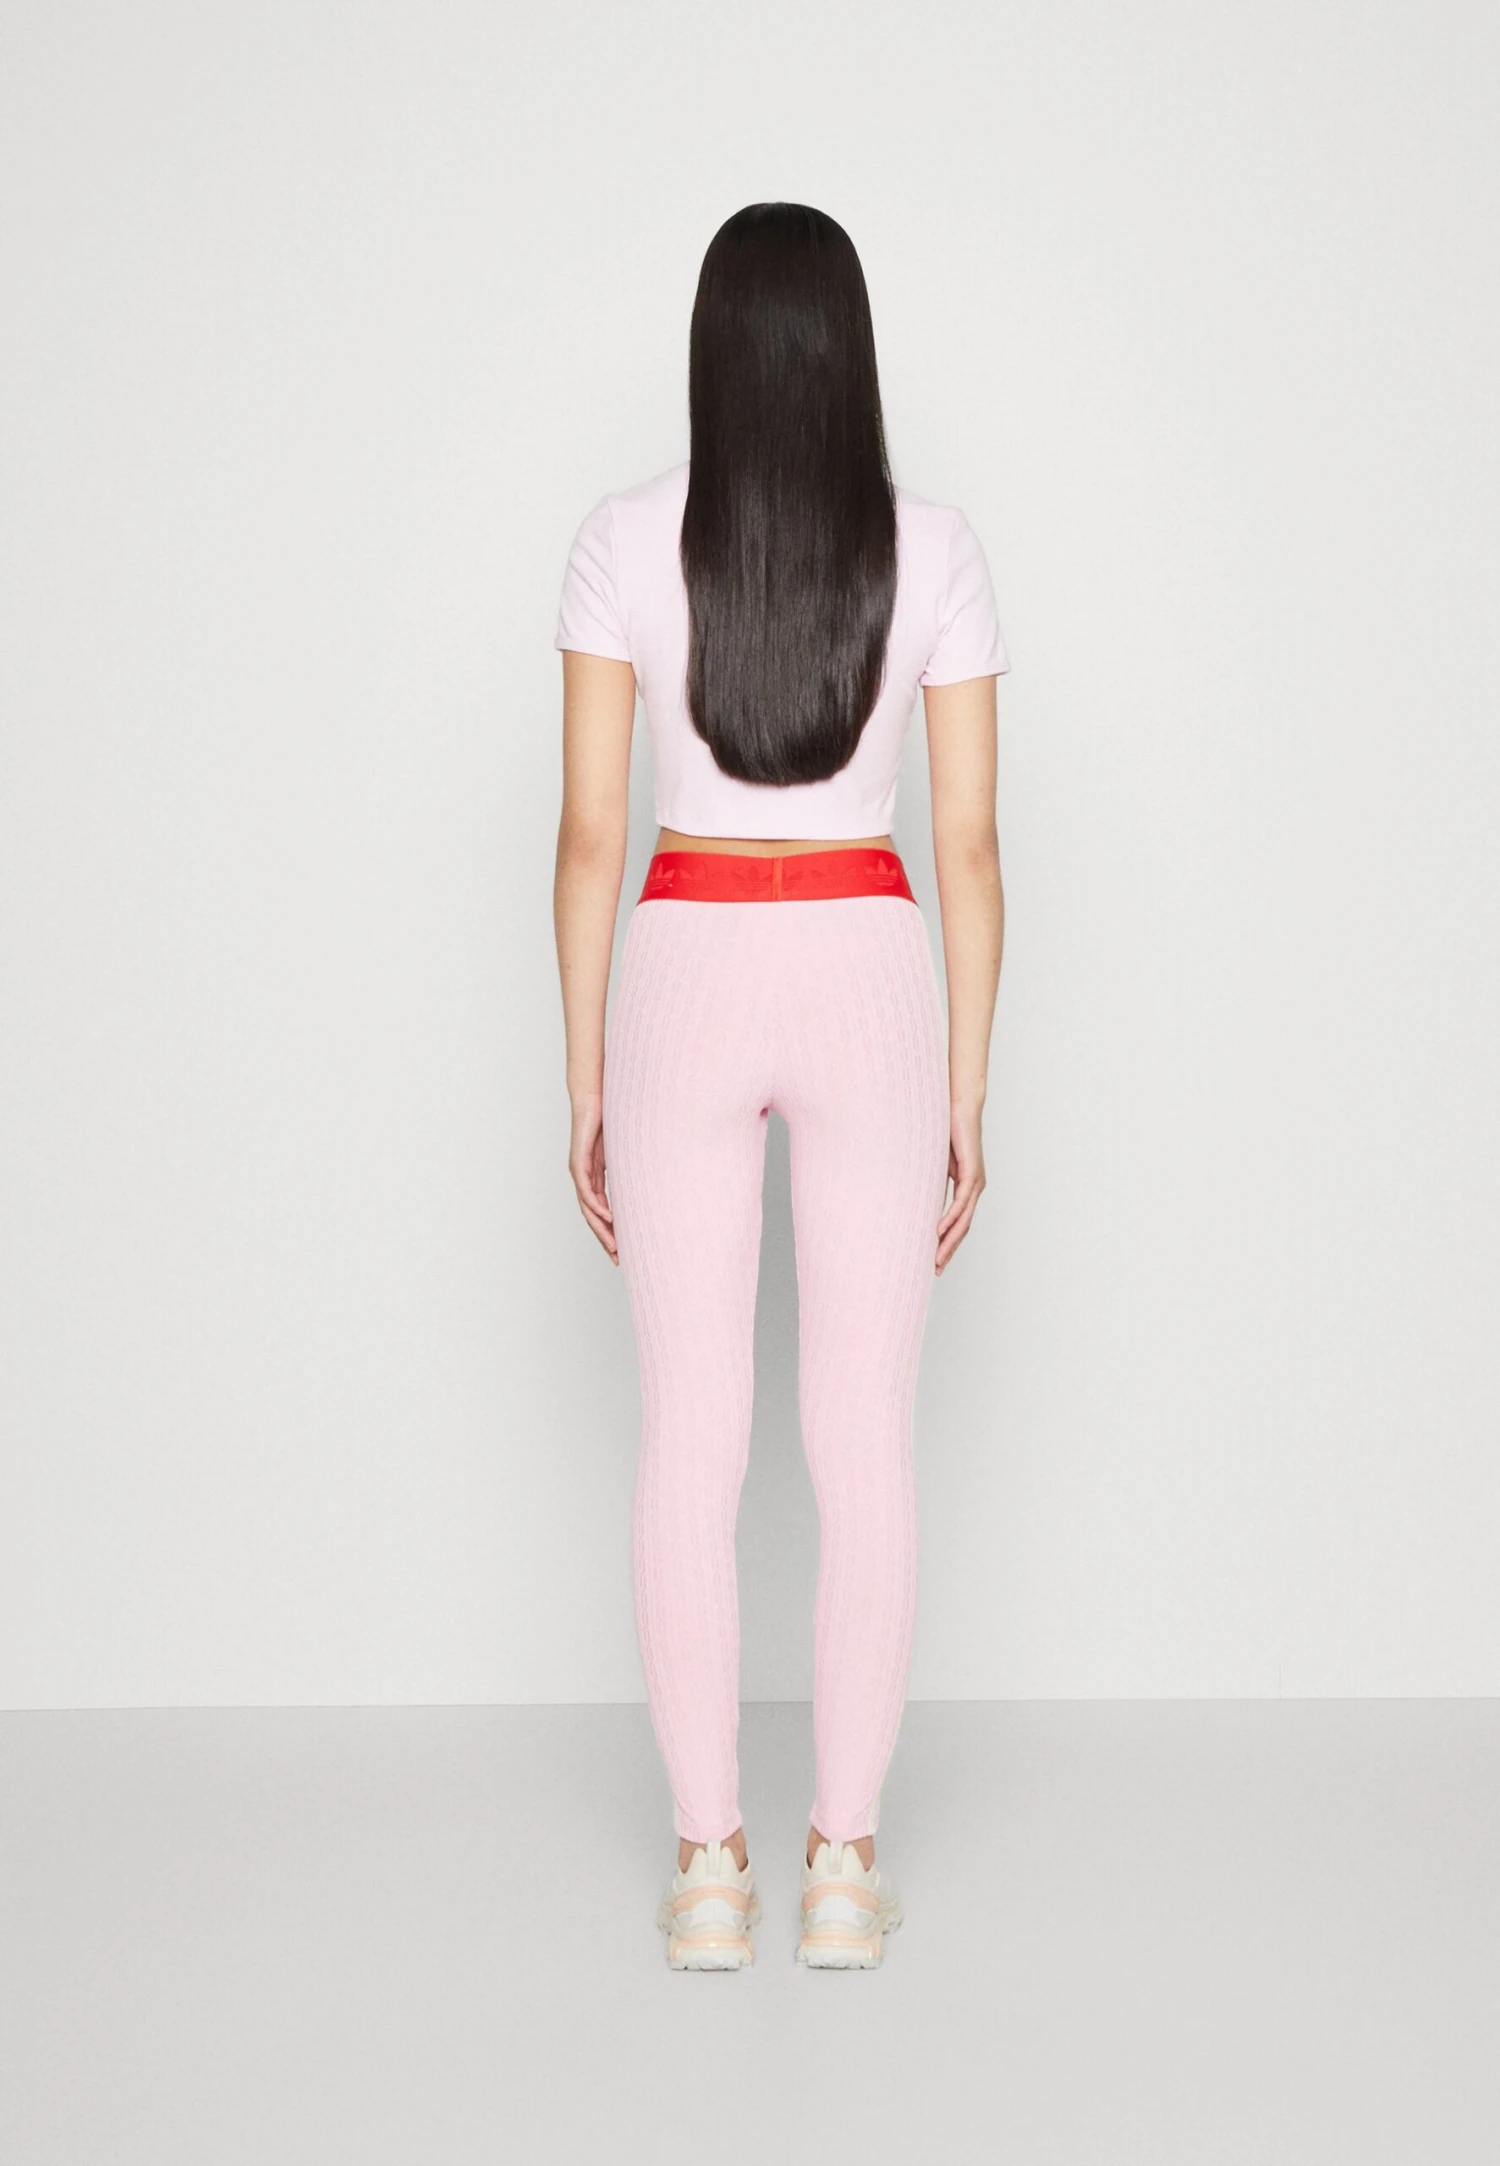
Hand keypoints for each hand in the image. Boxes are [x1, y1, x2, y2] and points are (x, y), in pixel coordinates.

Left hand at [568, 1091, 617, 1262]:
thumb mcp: (626, 1147)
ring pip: (588, 1207)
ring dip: (600, 1228)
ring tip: (613, 1245)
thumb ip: (634, 1162)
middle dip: (606, 1238)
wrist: (593, 1093)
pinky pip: (586, 1189)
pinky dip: (596, 1205)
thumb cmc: (611, 1115)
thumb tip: (657, 1173)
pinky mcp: (579, 1159)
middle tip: (618, 1258)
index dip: (611, 1230)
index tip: (623, 1249)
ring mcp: (580, 1169)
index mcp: (595, 1175)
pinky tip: (607, 1218)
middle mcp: (585, 1176)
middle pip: (593, 1215)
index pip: (602, 1209)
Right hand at [936, 1099, 985, 1273]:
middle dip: (948, 1250)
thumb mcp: (934, 1162)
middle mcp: (974, 1188)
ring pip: (964, 1220)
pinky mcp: (972, 1173)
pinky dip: (952, 1218)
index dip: (946, 1242)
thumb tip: (912, 1194)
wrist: (959, 1105)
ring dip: (950, 1241)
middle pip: (962, 1228)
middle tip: (935, 1270)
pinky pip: (962, 1202)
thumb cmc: (945, 1129)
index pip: (957, 1222)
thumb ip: (929, 1180)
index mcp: (966, 1187)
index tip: (934, 1260)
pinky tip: (940, 1231)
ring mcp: (976, 1182)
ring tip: (937, 1258)